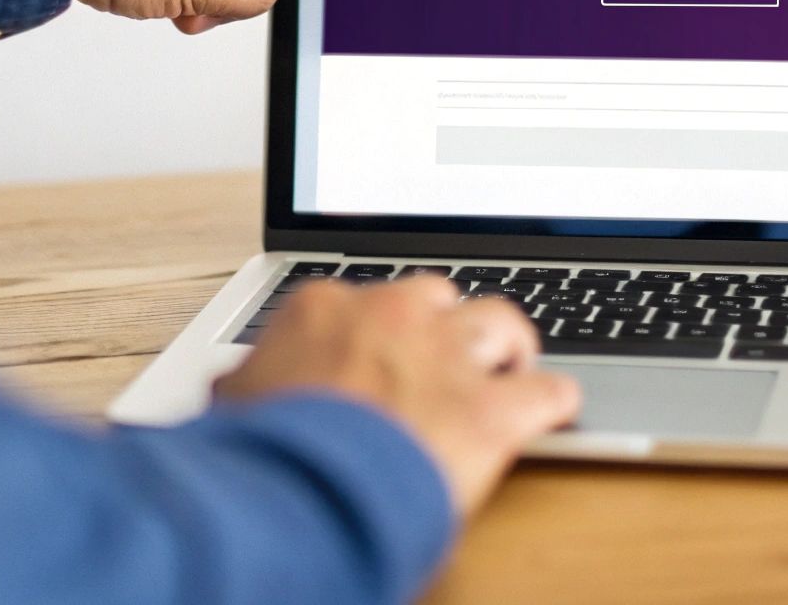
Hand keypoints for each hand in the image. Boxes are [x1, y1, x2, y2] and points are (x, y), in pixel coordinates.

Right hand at [213, 277, 581, 518]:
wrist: (295, 490)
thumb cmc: (259, 454)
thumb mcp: (235, 406)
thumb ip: (251, 383)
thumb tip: (236, 385)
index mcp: (324, 309)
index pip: (365, 298)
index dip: (379, 331)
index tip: (380, 354)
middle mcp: (392, 316)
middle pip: (437, 298)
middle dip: (443, 328)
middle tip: (443, 363)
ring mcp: (446, 355)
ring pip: (498, 323)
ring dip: (504, 349)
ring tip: (507, 371)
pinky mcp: (491, 409)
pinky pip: (548, 390)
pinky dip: (552, 401)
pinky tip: (551, 411)